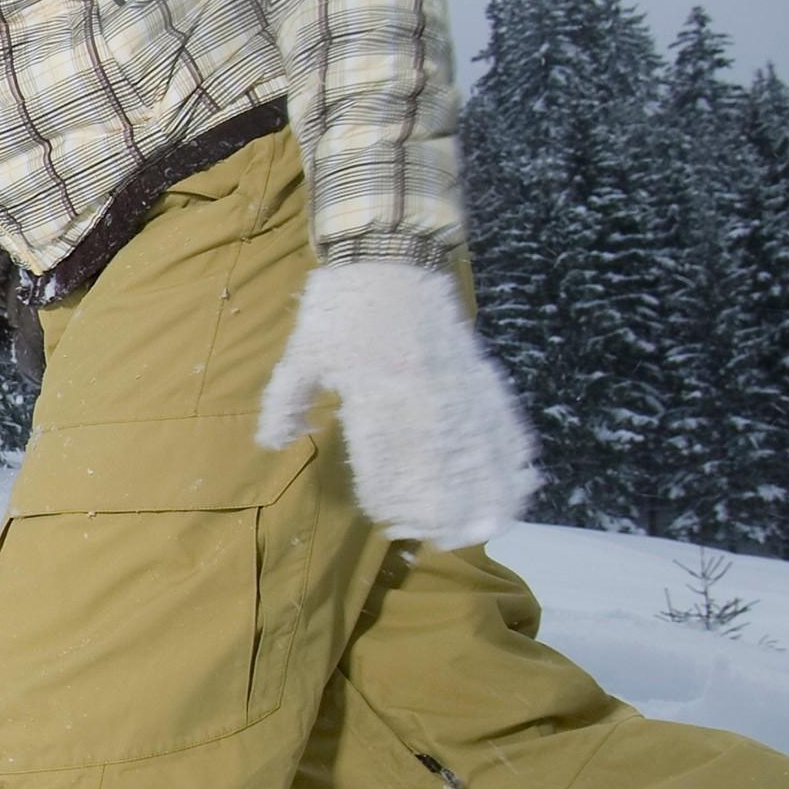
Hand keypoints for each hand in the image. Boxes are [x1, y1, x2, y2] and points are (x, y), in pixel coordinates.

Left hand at [253, 258, 541, 545]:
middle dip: (446, 505)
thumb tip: (270, 445)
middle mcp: (419, 389)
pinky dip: (510, 451)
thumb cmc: (340, 304)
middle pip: (440, 460)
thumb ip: (285, 400)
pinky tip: (518, 481)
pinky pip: (499, 417)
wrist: (390, 249)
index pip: (387, 454)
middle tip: (446, 538)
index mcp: (374, 387)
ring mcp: (453, 380)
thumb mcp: (301, 351)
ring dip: (485, 490)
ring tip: (486, 526)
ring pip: (477, 445)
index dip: (391, 494)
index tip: (390, 520)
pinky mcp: (477, 370)